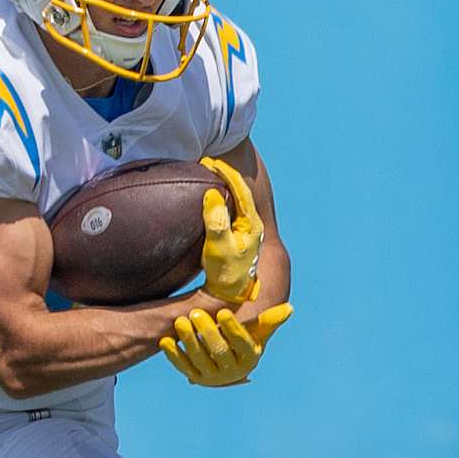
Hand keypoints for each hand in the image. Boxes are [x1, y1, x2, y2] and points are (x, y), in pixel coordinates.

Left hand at [160, 302, 293, 386]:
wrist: (230, 360)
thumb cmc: (246, 338)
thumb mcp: (258, 331)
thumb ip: (270, 320)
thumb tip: (289, 309)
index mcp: (248, 358)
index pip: (241, 343)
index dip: (232, 328)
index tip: (221, 312)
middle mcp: (231, 372)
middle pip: (218, 351)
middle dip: (207, 332)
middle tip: (196, 313)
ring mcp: (212, 377)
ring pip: (199, 358)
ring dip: (189, 340)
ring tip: (180, 321)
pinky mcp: (196, 377)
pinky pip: (183, 366)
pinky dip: (173, 355)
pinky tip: (165, 341)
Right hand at [197, 155, 261, 304]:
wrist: (232, 294)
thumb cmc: (226, 273)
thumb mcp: (219, 247)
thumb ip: (216, 220)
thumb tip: (212, 194)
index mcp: (251, 223)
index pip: (241, 190)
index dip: (226, 174)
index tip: (211, 162)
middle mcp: (251, 223)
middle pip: (240, 191)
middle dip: (225, 175)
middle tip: (207, 164)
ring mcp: (245, 229)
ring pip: (237, 199)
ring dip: (223, 185)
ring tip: (208, 175)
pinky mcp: (237, 235)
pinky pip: (231, 208)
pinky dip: (221, 197)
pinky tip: (209, 198)